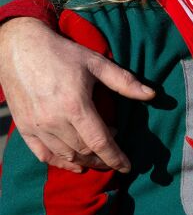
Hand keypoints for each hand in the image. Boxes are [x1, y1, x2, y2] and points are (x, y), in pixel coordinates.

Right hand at [0, 18, 153, 171]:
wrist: (19, 48)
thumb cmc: (61, 53)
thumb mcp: (97, 63)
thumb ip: (124, 82)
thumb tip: (152, 95)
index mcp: (75, 106)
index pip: (100, 142)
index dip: (116, 157)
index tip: (127, 167)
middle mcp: (54, 120)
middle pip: (84, 152)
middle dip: (103, 159)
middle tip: (115, 157)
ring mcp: (36, 126)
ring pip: (65, 155)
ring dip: (85, 162)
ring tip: (99, 159)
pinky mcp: (23, 127)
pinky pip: (42, 154)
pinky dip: (59, 163)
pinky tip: (73, 165)